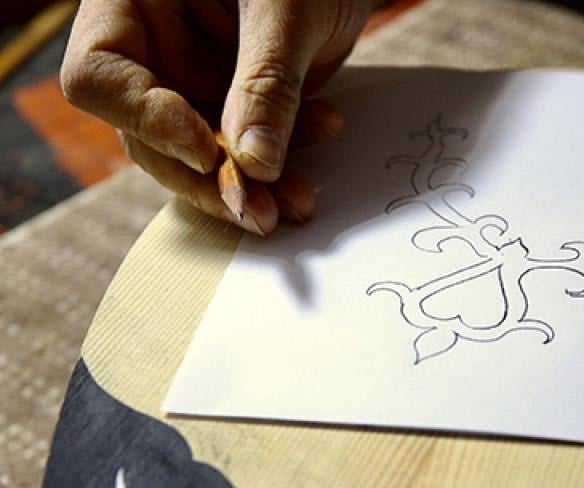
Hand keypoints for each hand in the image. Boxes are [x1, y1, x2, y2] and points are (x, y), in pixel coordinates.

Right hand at [61, 0, 370, 234]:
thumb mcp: (287, 10)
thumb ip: (265, 82)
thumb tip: (253, 163)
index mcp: (134, 0)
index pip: (99, 74)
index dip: (146, 120)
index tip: (205, 151)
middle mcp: (155, 41)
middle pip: (148, 133)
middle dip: (208, 179)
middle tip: (259, 211)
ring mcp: (195, 73)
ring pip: (200, 154)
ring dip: (253, 184)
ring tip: (300, 199)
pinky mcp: (237, 97)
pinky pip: (245, 147)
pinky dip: (282, 160)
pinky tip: (325, 135)